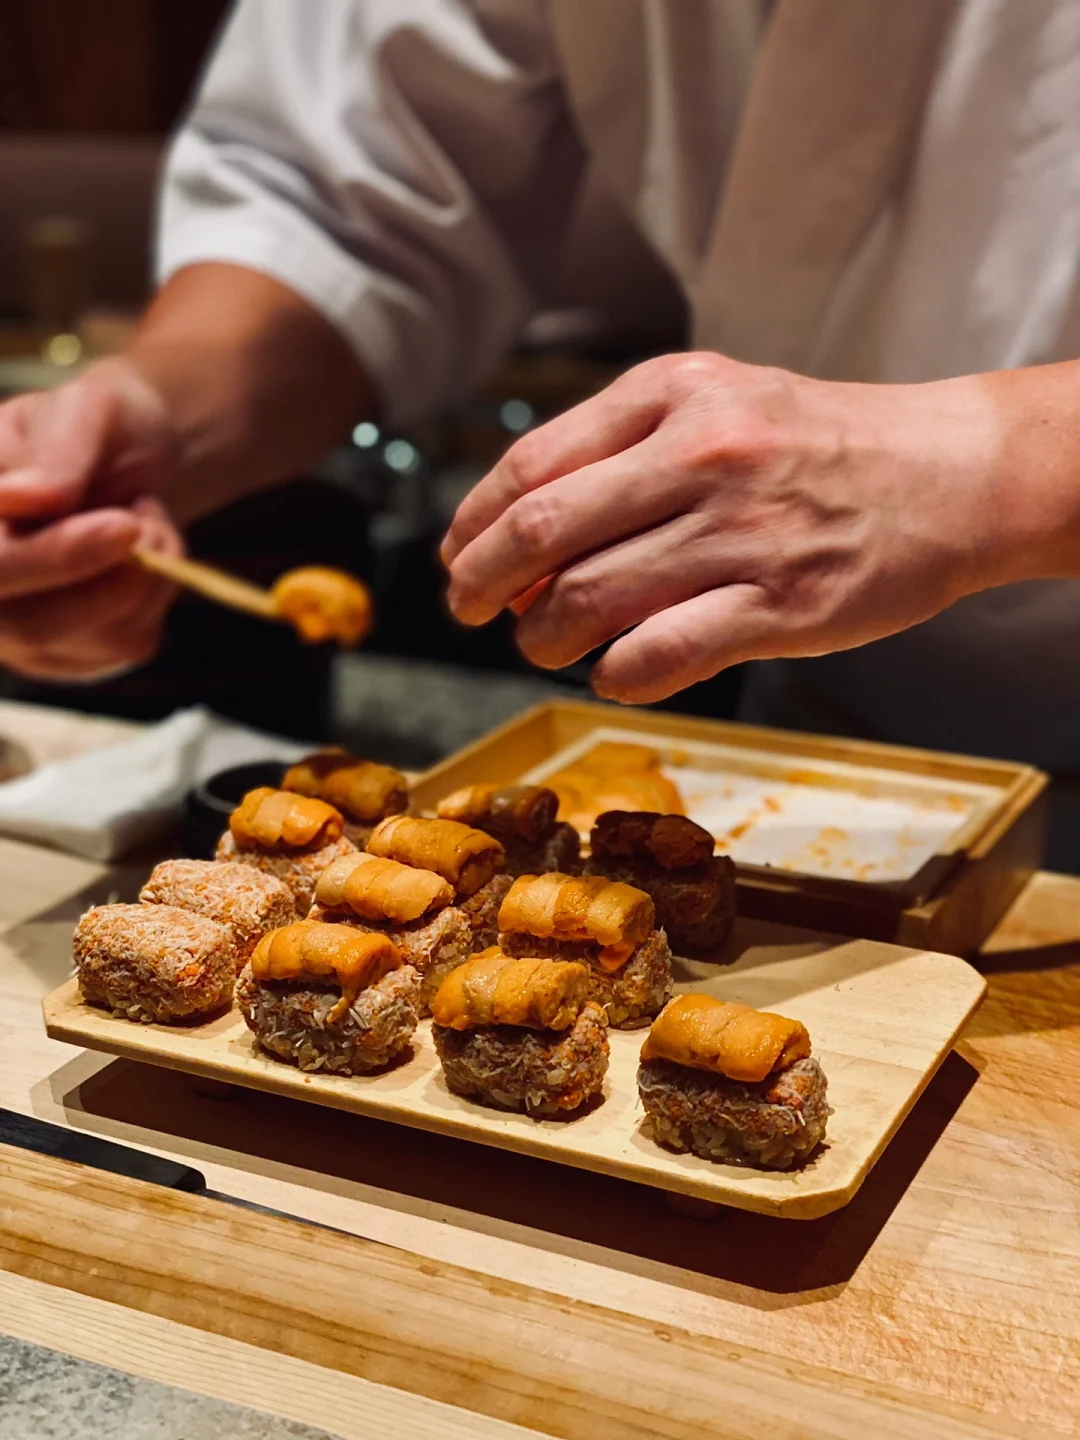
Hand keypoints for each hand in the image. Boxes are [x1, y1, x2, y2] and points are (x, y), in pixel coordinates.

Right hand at [0, 361, 182, 680]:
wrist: (127, 457)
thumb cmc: (95, 426)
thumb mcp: (86, 410)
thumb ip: (55, 455)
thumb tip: (15, 500)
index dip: (56, 558)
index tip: (126, 527)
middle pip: (30, 627)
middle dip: (109, 578)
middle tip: (144, 520)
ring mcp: (17, 632)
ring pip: (95, 640)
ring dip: (145, 577)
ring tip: (141, 520)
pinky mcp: (70, 653)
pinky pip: (128, 644)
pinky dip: (157, 594)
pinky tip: (141, 557)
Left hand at [442, 353, 1013, 701]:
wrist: (950, 473)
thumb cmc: (817, 446)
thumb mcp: (717, 407)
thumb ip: (621, 455)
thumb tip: (519, 535)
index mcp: (674, 395)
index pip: (532, 465)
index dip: (476, 524)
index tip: (459, 558)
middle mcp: (703, 455)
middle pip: (545, 532)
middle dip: (484, 584)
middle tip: (471, 611)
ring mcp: (743, 533)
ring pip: (590, 599)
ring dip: (544, 637)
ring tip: (545, 644)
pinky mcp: (781, 606)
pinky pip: (659, 655)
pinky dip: (614, 675)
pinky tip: (614, 672)